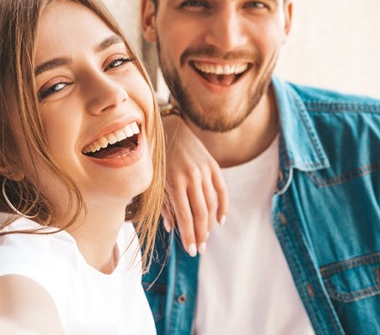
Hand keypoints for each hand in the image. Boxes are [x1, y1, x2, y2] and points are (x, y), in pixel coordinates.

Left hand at [161, 115, 227, 256]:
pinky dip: (223, 206)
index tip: (192, 251)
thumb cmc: (157, 158)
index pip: (185, 216)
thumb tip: (172, 228)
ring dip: (210, 223)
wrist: (170, 128)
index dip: (189, 236)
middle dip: (201, 234)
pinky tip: (220, 220)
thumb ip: (164, 205)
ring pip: (212, 204)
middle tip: (201, 249)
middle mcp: (191, 177)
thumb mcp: (155, 182)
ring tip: (206, 236)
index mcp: (174, 182)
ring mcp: (204, 170)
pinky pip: (222, 190)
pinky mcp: (213, 165)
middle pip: (200, 213)